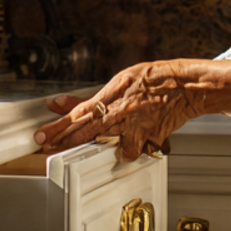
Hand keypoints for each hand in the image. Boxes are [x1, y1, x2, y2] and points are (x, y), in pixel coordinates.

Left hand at [34, 61, 209, 159]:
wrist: (187, 86)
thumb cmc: (154, 79)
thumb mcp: (120, 80)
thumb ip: (91, 96)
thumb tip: (61, 102)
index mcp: (115, 92)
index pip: (80, 112)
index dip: (59, 125)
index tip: (43, 134)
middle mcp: (124, 110)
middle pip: (87, 131)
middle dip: (64, 141)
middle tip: (48, 147)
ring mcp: (136, 126)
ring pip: (106, 145)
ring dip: (92, 148)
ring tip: (77, 150)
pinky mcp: (148, 138)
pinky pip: (129, 151)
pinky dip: (124, 151)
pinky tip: (121, 148)